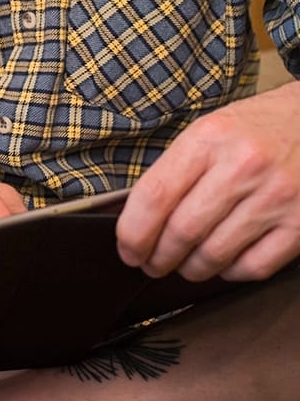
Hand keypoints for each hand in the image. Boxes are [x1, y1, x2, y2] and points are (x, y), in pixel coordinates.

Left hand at [116, 79, 299, 282]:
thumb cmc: (257, 127)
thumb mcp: (212, 129)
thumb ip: (178, 168)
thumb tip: (141, 218)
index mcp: (211, 137)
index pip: (156, 195)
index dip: (133, 231)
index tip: (126, 248)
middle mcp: (243, 166)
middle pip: (182, 231)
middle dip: (158, 257)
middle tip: (150, 264)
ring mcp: (275, 197)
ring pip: (215, 254)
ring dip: (192, 269)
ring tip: (185, 266)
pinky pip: (254, 267)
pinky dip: (231, 273)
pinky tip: (223, 263)